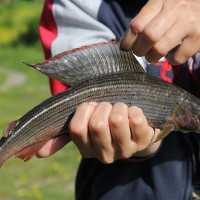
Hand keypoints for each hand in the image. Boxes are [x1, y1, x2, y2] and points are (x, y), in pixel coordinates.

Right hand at [36, 102, 160, 162]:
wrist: (134, 129)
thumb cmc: (106, 122)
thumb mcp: (85, 128)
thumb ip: (64, 136)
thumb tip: (39, 154)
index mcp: (87, 149)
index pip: (77, 128)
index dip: (84, 110)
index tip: (92, 106)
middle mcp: (105, 154)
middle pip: (97, 123)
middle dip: (102, 107)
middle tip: (108, 107)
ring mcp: (125, 149)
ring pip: (116, 119)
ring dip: (118, 107)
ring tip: (120, 110)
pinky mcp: (143, 141)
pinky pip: (136, 117)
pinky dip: (133, 109)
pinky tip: (132, 113)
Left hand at [120, 0, 199, 64]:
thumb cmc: (178, 6)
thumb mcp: (161, 4)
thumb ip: (146, 18)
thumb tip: (127, 41)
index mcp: (160, 0)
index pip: (137, 25)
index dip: (128, 41)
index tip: (126, 47)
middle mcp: (175, 9)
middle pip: (148, 37)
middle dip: (139, 50)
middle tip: (140, 52)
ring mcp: (188, 22)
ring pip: (160, 49)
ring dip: (152, 57)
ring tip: (152, 56)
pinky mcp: (199, 36)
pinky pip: (178, 57)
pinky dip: (171, 60)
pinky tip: (171, 55)